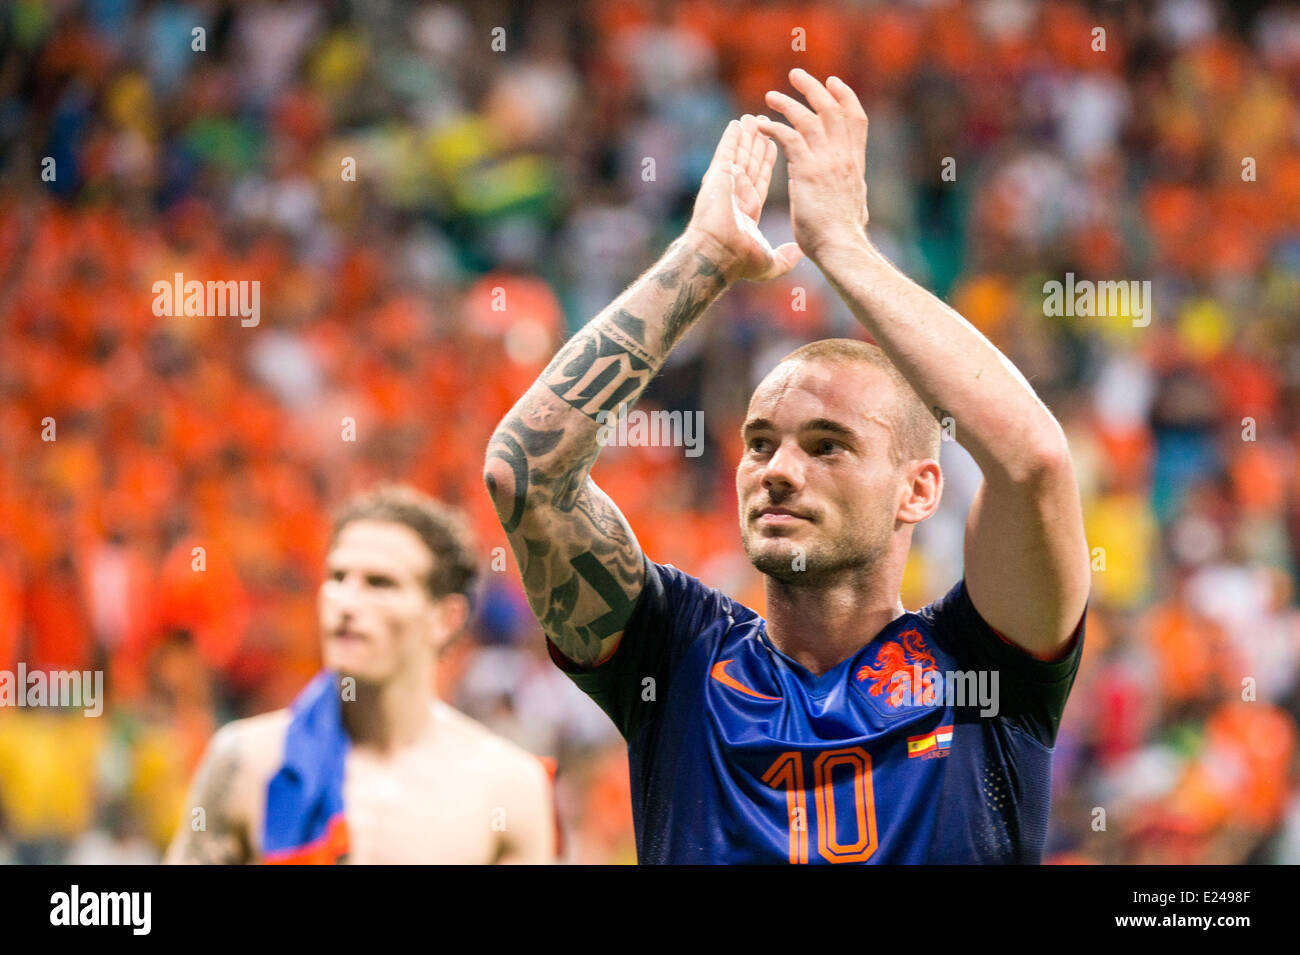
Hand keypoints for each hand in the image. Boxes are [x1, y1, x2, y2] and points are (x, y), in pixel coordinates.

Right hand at [684, 114, 802, 283]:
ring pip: (740, 154)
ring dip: (748, 135)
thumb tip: (799, 253)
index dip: (768, 162)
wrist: (718, 256)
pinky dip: (732, 137)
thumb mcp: (769, 262)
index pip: (762, 179)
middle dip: (758, 143)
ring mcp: (726, 184)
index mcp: (749, 209)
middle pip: (751, 162)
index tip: (775, 145)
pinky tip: (737, 123)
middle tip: (765, 121)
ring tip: (755, 116)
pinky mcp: (718, 177)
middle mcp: (737, 194)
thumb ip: (785, 257)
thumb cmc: (739, 261)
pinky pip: (727, 151)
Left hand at [756, 69, 869, 262]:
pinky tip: (760, 126)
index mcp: (855, 164)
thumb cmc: (844, 237)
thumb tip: (854, 196)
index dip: (845, 97)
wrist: (842, 248)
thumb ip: (851, 192)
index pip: (855, 119)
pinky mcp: (808, 171)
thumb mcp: (854, 206)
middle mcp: (844, 157)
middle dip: (813, 88)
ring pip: (809, 118)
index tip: (833, 82)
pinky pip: (789, 138)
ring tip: (769, 97)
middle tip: (795, 75)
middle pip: (832, 109)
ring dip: (787, 103)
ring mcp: (827, 162)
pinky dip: (773, 128)